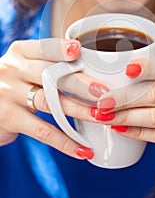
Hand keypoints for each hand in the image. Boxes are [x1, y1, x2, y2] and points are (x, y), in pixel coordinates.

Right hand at [0, 38, 107, 159]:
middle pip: (50, 74)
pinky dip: (65, 141)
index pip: (43, 48)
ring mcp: (9, 94)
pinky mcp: (9, 119)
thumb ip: (49, 64)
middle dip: (79, 83)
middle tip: (104, 91)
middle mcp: (13, 69)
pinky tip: (82, 149)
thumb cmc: (15, 83)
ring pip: (50, 102)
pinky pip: (42, 131)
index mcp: (20, 53)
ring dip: (79, 110)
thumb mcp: (24, 67)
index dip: (60, 49)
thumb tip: (93, 68)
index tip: (79, 50)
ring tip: (101, 117)